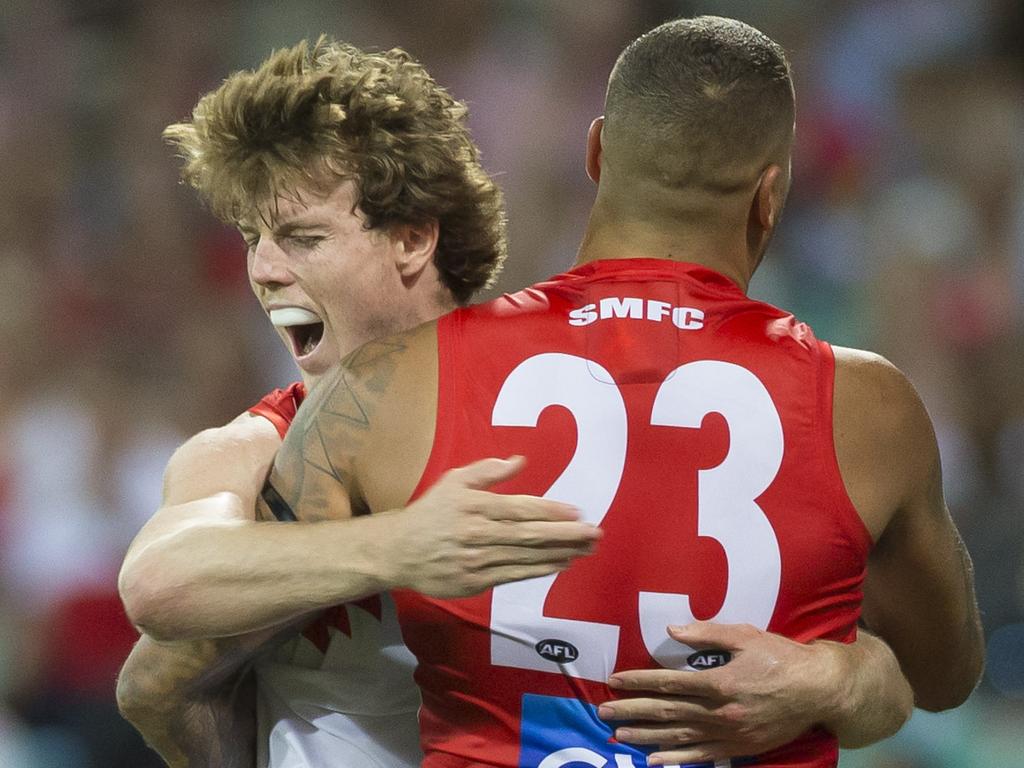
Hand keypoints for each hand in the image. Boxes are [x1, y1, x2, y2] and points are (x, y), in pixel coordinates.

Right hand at [384, 456, 600, 596]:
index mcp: (474, 506)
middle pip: (529, 535)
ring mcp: (477, 561)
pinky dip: (539, 570)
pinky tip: (560, 565)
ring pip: (525, 557)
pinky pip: (513, 575)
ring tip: (585, 549)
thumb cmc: (432, 512)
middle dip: (566, 534)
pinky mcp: (475, 582)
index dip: (551, 511)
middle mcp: (478, 534)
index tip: (578, 512)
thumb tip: (519, 461)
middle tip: (595, 533)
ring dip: (559, 553)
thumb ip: (487, 471)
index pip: (520, 509)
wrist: (399, 551)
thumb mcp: (454, 481)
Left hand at [598, 622, 845, 765]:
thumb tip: (671, 631)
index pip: (669, 682)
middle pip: (667, 712)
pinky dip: (675, 759)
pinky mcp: (739, 747)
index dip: (639, 681)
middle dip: (632, 711)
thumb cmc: (781, 657)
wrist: (819, 690)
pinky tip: (652, 760)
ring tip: (619, 734)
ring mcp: (729, 733)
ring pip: (678, 736)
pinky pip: (701, 756)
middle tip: (603, 712)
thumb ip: (707, 634)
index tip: (615, 681)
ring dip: (645, 736)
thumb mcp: (746, 636)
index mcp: (720, 681)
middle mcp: (720, 711)